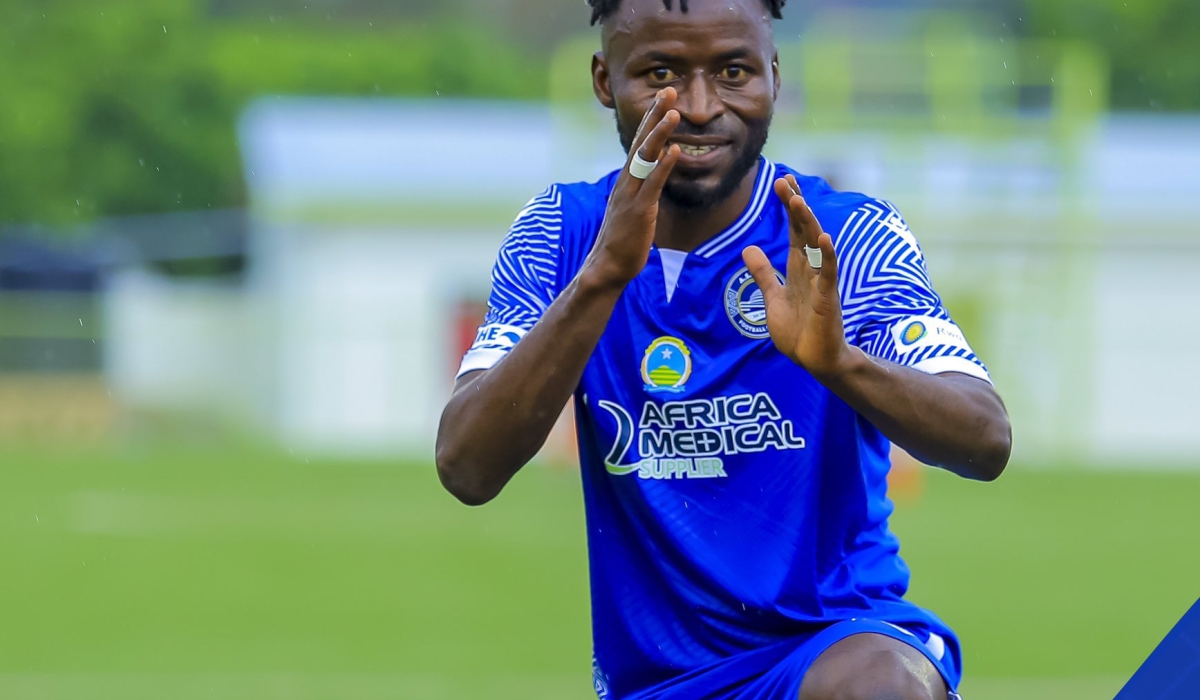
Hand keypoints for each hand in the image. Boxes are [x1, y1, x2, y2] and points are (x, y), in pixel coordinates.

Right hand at [581, 88, 681, 289]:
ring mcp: (631, 195)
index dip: (651, 118)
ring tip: (673, 112)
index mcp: (627, 179)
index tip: (663, 96)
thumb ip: (645, 186)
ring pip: (645, 157)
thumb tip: (658, 171)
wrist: (608, 265)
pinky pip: (652, 184)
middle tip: (667, 90)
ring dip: (660, 133)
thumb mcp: (635, 205)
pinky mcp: (639, 211)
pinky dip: (663, 166)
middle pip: (641, 141)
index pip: (639, 142)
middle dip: (654, 115)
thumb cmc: (624, 238)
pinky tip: (675, 151)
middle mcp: (627, 181)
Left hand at [741, 175, 855, 378]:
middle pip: (804, 230)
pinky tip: (825, 238)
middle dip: (795, 205)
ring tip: (797, 201)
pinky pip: (829, 273)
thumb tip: (748, 248)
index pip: (794, 230)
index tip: (782, 182)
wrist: (813, 360)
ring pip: (816, 245)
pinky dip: (827, 256)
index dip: (789, 206)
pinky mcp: (828, 298)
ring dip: (807, 223)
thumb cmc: (797, 331)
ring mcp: (821, 282)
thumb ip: (763, 274)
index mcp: (798, 268)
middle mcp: (811, 269)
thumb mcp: (773, 298)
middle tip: (784, 181)